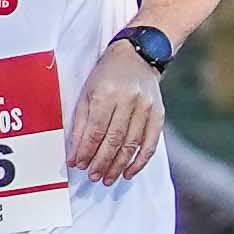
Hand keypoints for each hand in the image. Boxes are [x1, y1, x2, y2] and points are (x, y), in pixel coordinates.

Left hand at [68, 43, 168, 186]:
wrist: (138, 55)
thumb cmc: (107, 75)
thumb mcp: (87, 93)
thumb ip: (80, 124)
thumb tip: (75, 154)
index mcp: (107, 93)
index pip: (96, 130)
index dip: (87, 151)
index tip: (79, 165)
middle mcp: (129, 100)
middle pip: (115, 139)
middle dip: (102, 162)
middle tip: (93, 177)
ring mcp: (147, 107)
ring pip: (132, 144)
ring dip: (119, 165)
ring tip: (108, 178)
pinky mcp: (159, 113)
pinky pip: (151, 142)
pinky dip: (140, 160)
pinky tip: (130, 172)